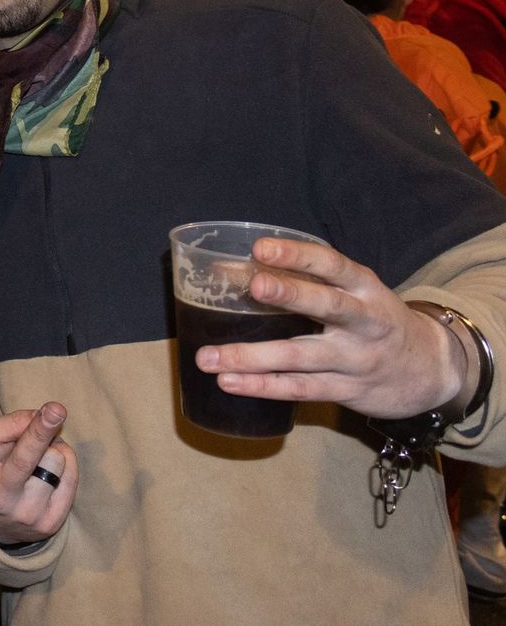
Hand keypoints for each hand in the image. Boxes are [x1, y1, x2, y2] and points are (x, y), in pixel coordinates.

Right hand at [0, 400, 77, 545]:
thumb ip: (11, 425)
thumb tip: (42, 416)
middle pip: (24, 459)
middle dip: (41, 432)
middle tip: (57, 409)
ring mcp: (25, 514)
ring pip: (55, 460)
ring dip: (52, 448)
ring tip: (40, 456)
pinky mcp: (49, 525)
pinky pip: (71, 477)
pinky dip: (66, 463)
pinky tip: (52, 469)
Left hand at [193, 236, 465, 419]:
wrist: (430, 370)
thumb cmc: (373, 319)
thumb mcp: (353, 291)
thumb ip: (304, 279)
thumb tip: (228, 269)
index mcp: (364, 287)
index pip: (332, 265)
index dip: (297, 255)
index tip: (260, 248)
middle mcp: (364, 322)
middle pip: (327, 306)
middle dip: (291, 294)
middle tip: (253, 286)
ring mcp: (356, 359)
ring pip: (301, 357)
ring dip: (251, 357)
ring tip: (208, 358)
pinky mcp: (346, 390)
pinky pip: (300, 389)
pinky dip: (263, 386)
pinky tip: (229, 382)